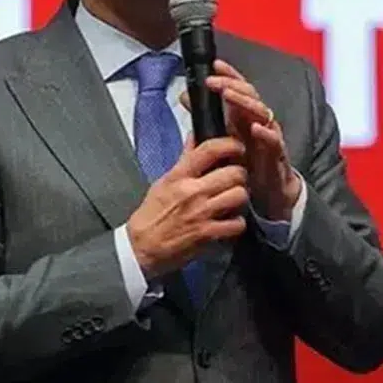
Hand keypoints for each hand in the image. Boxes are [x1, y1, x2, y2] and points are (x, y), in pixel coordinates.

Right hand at [127, 136, 248, 277]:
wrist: (142, 247)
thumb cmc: (152, 214)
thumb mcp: (164, 182)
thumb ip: (184, 160)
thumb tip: (195, 136)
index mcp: (179, 176)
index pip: (210, 150)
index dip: (230, 144)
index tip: (238, 147)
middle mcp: (192, 191)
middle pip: (234, 173)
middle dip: (240, 175)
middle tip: (235, 180)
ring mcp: (201, 213)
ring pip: (240, 195)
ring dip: (240, 199)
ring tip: (233, 201)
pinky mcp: (207, 234)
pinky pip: (237, 223)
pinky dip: (237, 223)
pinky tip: (229, 222)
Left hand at [181, 59, 300, 220]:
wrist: (269, 189)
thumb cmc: (248, 160)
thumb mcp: (224, 136)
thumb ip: (206, 117)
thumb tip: (185, 96)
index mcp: (246, 114)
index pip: (239, 88)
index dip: (229, 75)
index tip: (214, 65)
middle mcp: (259, 120)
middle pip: (250, 94)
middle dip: (231, 85)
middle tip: (212, 81)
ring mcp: (269, 135)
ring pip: (262, 112)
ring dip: (245, 102)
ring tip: (229, 96)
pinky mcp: (277, 154)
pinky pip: (274, 141)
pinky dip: (266, 133)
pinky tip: (255, 128)